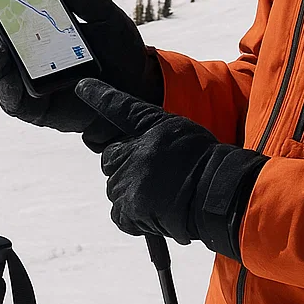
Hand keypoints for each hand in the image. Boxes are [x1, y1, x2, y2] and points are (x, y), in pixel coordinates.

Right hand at [0, 0, 163, 148]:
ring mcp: (26, 81)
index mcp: (36, 26)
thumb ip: (87, 0)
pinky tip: (13, 83)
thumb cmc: (119, 50)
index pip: (5, 10)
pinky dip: (8, 92)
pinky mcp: (34, 108)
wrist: (137, 90)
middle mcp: (24, 52)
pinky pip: (12, 102)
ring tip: (1, 51)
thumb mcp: (108, 18)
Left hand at [74, 79, 265, 258]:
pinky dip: (132, 217)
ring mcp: (131, 179)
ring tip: (162, 197)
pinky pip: (119, 213)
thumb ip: (155, 138)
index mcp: (152, 126)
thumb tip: (136, 151)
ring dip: (131, 193)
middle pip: (111, 158)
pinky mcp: (131, 207)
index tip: (82, 86)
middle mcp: (136, 150)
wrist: (221, 194)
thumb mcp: (183, 134)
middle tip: (156, 178)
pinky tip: (154, 213)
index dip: (99, 95)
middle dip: (126, 167)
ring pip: (115, 187)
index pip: (119, 106)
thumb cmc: (209, 164)